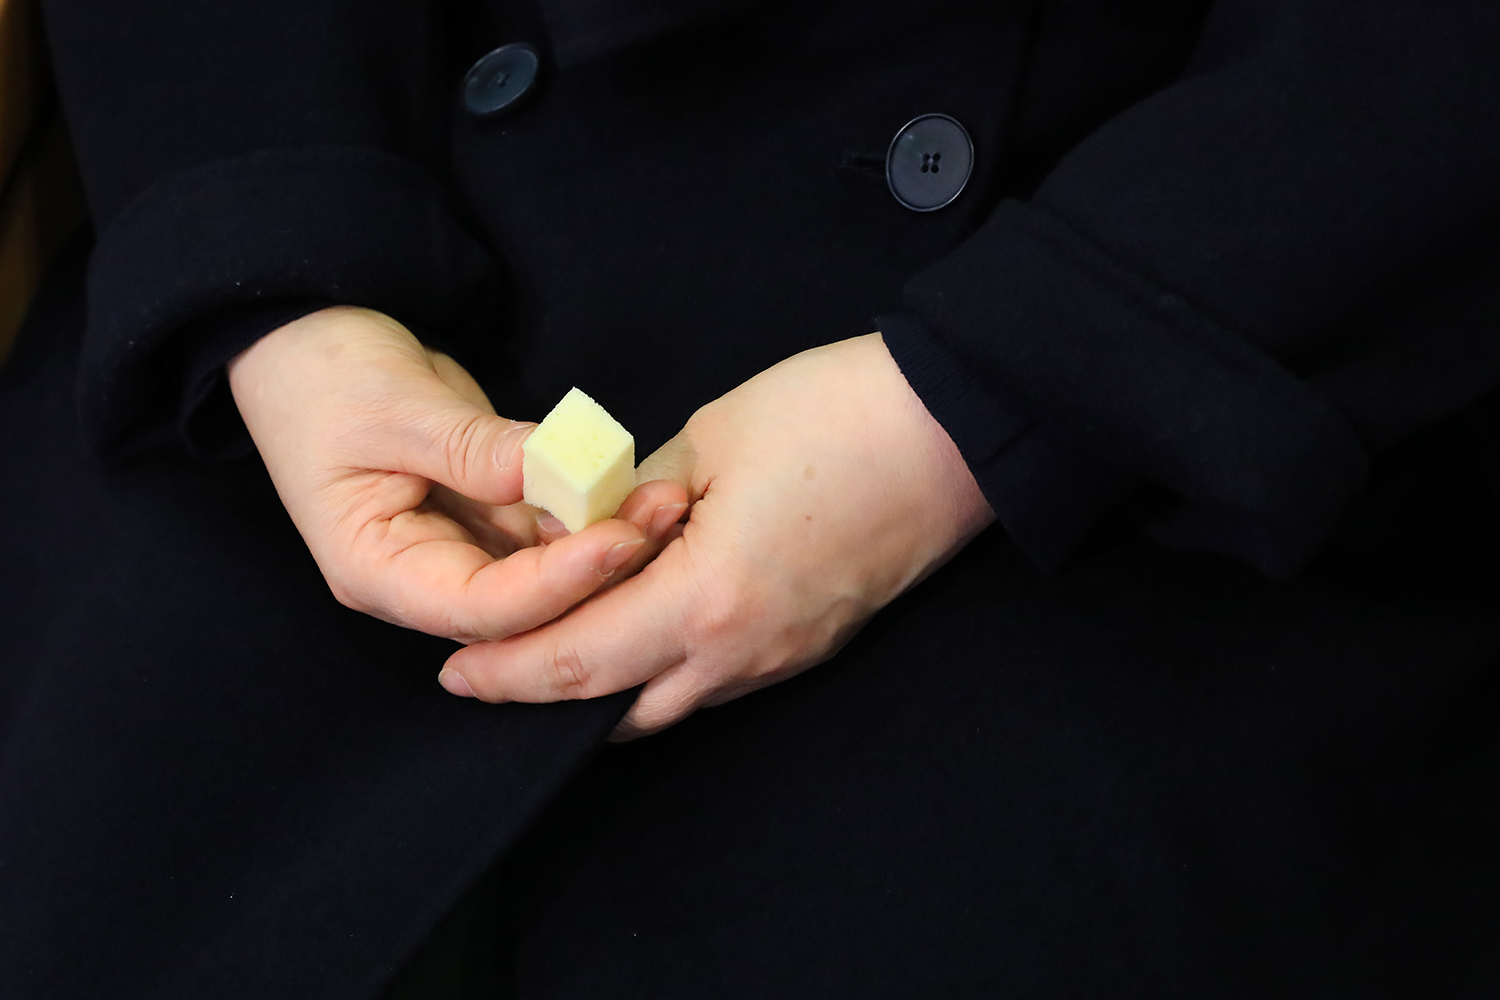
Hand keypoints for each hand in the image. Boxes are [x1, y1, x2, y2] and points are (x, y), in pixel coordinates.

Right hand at [228, 306, 687, 641]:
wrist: (310, 341)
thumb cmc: (323, 377)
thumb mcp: (392, 407)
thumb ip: (471, 448)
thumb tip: (551, 470)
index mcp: (376, 570)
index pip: (478, 608)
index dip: (554, 585)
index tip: (618, 540)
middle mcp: (423, 577)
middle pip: (523, 607)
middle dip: (596, 572)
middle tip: (661, 517)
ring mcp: (460, 549)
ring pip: (545, 572)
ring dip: (606, 540)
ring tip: (664, 500)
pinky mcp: (489, 516)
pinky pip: (548, 530)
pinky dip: (591, 511)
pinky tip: (636, 487)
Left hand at [440, 333, 995, 735]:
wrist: (955, 429)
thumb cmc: (834, 416)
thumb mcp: (707, 439)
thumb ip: (634, 499)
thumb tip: (596, 528)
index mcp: (706, 601)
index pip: (577, 660)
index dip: (506, 671)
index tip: (456, 670)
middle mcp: (743, 651)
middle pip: (617, 706)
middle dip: (541, 696)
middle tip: (486, 676)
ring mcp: (785, 655)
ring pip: (670, 704)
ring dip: (604, 690)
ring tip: (554, 655)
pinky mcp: (813, 642)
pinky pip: (717, 680)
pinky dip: (661, 672)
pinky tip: (637, 634)